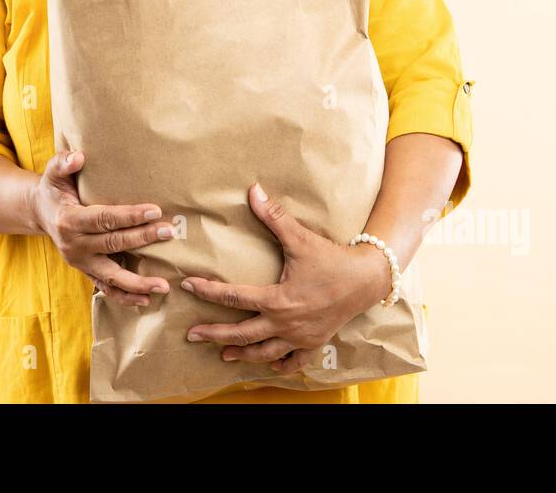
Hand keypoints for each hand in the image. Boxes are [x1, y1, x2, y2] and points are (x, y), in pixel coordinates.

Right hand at [29, 148, 174, 306]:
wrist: (40, 213)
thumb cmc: (53, 189)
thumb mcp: (53, 172)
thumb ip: (63, 162)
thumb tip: (78, 157)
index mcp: (69, 221)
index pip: (104, 219)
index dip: (129, 216)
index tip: (155, 211)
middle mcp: (74, 246)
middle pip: (113, 244)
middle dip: (143, 239)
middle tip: (169, 233)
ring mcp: (80, 263)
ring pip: (112, 276)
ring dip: (138, 283)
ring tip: (163, 286)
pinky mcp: (86, 272)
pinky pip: (106, 288)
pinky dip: (125, 296)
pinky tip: (146, 300)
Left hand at [182, 182, 393, 373]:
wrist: (367, 279)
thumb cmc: (332, 259)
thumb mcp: (301, 238)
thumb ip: (274, 217)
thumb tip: (253, 191)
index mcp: (277, 300)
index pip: (234, 297)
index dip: (208, 291)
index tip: (188, 285)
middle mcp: (285, 323)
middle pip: (242, 333)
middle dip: (214, 334)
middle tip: (191, 335)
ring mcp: (300, 337)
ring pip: (263, 353)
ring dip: (241, 353)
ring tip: (223, 354)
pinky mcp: (314, 344)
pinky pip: (293, 362)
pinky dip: (279, 365)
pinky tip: (268, 364)